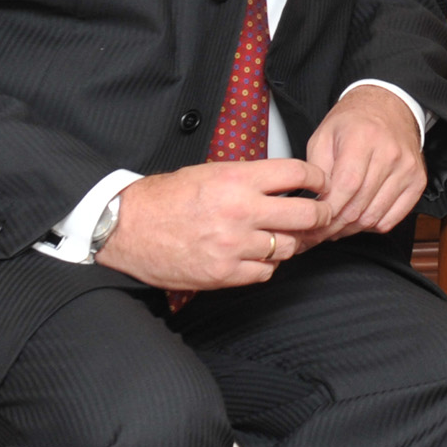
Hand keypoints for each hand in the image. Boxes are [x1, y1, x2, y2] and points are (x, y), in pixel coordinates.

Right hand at [97, 158, 328, 289]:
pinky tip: (255, 255)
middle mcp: (240, 212)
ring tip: (278, 235)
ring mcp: (233, 246)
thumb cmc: (166, 198)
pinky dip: (265, 265)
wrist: (127, 227)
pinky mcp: (223, 274)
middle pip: (306, 216)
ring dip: (288, 242)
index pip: (298, 175)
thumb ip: (250, 178)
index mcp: (237, 179)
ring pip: (288, 247)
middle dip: (319, 215)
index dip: (317, 180)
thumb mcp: (211, 173)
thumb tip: (286, 185)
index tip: (320, 185)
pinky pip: (265, 272)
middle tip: (318, 215)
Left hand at [305, 86, 427, 241]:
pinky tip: (361, 216)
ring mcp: (407, 168)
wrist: (389, 107)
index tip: (315, 218)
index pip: (346, 186)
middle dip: (336, 224)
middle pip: (359, 205)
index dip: (328, 209)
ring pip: (375, 217)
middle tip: (322, 228)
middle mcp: (390, 153)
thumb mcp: (324, 136)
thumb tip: (312, 203)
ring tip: (338, 224)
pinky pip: (392, 219)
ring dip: (352, 228)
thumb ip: (315, 169)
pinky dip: (373, 225)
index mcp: (363, 137)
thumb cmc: (354, 122)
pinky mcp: (418, 181)